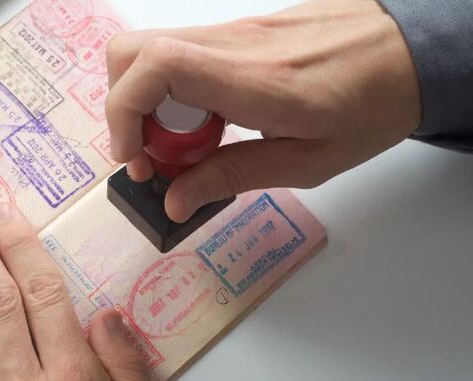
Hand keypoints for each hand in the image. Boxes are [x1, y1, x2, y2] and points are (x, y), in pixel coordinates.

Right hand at [105, 0, 420, 221]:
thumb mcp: (306, 161)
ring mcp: (230, 32)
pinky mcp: (234, 32)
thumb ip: (233, 176)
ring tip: (183, 144)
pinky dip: (171, 92)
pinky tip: (206, 122)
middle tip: (154, 155)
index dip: (123, 112)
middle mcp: (230, 45)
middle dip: (125, 111)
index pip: (154, 68)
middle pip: (131, 52)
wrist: (405, 53)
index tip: (133, 156)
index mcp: (251, 80)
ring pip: (149, 52)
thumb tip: (176, 200)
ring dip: (147, 103)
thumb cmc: (369, 108)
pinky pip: (179, 55)